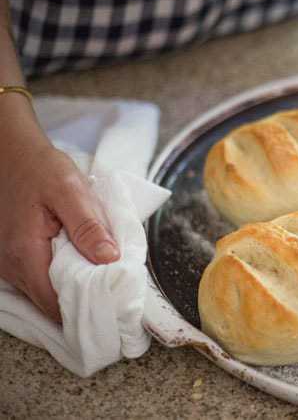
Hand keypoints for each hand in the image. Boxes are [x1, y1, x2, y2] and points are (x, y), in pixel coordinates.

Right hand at [0, 144, 119, 321]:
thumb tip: (110, 258)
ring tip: (106, 280)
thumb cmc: (40, 169)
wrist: (13, 155)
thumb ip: (89, 226)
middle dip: (85, 303)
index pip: (56, 305)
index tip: (116, 306)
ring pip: (47, 294)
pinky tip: (86, 267)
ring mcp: (11, 265)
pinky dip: (65, 279)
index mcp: (25, 255)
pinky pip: (42, 280)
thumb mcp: (70, 190)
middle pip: (52, 304)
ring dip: (76, 290)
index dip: (87, 310)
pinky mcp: (16, 259)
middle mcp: (12, 267)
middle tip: (118, 295)